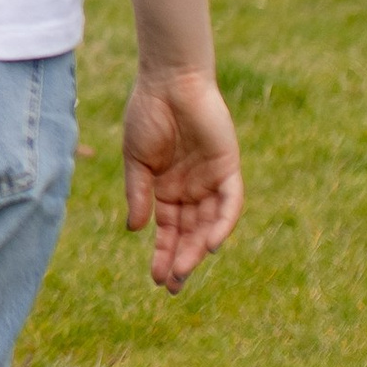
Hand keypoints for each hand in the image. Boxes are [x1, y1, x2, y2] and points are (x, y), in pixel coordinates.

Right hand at [122, 68, 242, 291]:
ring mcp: (211, 179)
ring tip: (185, 271)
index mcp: (167, 188)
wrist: (168, 81)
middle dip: (182, 259)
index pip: (169, 230)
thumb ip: (138, 194)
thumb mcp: (136, 160)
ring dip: (199, 248)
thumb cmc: (148, 114)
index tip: (157, 279)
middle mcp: (191, 188)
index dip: (164, 253)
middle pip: (190, 232)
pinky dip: (222, 224)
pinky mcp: (228, 168)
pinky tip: (210, 244)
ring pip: (209, 224)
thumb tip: (135, 230)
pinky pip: (230, 203)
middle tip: (173, 286)